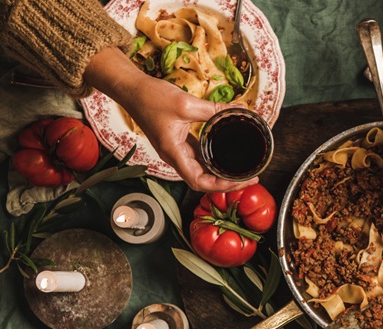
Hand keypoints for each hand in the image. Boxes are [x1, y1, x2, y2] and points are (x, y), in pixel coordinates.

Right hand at [83, 48, 257, 192]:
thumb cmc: (151, 97)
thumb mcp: (186, 103)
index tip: (241, 181)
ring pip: (201, 169)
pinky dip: (213, 157)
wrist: (132, 88)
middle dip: (226, 182)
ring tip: (242, 169)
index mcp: (174, 153)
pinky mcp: (178, 141)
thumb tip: (239, 110)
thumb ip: (214, 110)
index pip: (199, 182)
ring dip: (220, 172)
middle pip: (203, 180)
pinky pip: (198, 155)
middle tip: (250, 177)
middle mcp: (175, 156)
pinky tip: (227, 151)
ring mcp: (176, 150)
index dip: (221, 186)